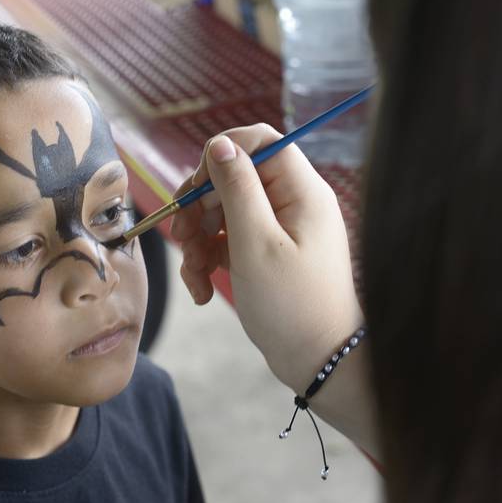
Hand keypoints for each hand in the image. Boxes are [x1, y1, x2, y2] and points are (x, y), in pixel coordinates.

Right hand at [170, 124, 363, 397]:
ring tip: (194, 273)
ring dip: (199, 239)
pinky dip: (209, 259)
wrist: (318, 361)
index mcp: (300, 191)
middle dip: (200, 206)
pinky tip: (202, 289)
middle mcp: (291, 202)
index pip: (258, 141)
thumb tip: (220, 143)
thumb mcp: (255, 243)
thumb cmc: (292, 305)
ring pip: (223, 211)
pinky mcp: (265, 252)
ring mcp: (278, 228)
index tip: (198, 189)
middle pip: (233, 177)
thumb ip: (237, 188)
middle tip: (182, 236)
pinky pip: (227, 240)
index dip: (221, 156)